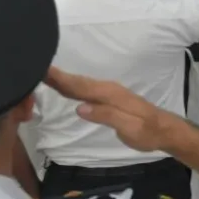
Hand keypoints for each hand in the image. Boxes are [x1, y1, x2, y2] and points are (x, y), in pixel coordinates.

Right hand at [44, 67, 173, 151]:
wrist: (165, 130)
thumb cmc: (148, 131)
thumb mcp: (129, 127)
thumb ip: (106, 115)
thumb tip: (79, 107)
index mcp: (110, 94)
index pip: (81, 85)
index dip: (61, 79)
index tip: (42, 70)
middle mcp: (108, 90)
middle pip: (78, 82)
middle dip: (57, 76)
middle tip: (33, 68)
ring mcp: (109, 94)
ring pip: (82, 85)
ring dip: (63, 80)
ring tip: (43, 74)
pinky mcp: (109, 100)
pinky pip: (86, 91)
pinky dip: (73, 87)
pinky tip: (65, 88)